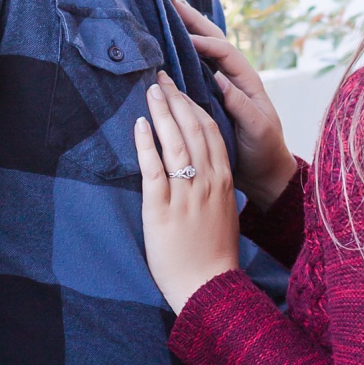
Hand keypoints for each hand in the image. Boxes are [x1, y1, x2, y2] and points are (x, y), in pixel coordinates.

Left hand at [134, 74, 241, 313]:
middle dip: (177, 99)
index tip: (182, 89)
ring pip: (175, 142)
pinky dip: (146, 143)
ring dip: (163, 112)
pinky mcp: (164, 207)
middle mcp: (208, 181)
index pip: (211, 132)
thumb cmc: (214, 256)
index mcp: (224, 181)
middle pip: (193, 128)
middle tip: (161, 77)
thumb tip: (202, 172)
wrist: (210, 287)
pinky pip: (154, 168)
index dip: (195, 106)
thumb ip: (215, 189)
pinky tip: (140, 125)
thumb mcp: (223, 214)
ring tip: (151, 90)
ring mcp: (186, 193)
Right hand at [171, 0, 297, 210]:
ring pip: (205, 51)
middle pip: (214, 41)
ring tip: (170, 14)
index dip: (204, 41)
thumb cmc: (264, 151)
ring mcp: (223, 87)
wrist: (265, 174)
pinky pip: (197, 70)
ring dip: (189, 31)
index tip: (182, 36)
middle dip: (194, 21)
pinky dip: (184, 54)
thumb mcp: (257, 129)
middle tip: (172, 2)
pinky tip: (169, 47)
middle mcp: (235, 79)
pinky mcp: (212, 98)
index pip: (224, 52)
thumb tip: (219, 78)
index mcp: (247, 82)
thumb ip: (241, 104)